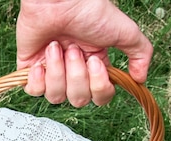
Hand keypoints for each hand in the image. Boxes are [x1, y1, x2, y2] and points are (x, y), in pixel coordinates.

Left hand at [15, 0, 152, 106]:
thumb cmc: (89, 10)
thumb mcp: (125, 31)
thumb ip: (140, 53)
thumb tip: (140, 79)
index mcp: (95, 66)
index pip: (100, 97)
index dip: (99, 87)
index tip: (95, 62)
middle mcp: (74, 72)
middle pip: (78, 100)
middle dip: (77, 76)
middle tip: (73, 49)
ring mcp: (51, 72)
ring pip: (56, 97)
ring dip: (58, 72)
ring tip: (56, 48)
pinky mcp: (30, 70)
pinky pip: (34, 92)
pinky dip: (38, 79)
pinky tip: (42, 61)